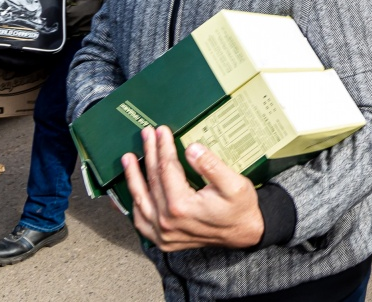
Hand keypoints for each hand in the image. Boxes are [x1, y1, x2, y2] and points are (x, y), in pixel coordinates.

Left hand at [122, 126, 263, 251]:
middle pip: (153, 180)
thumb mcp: (234, 184)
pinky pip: (141, 221)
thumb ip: (211, 166)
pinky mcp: (163, 240)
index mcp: (182, 206)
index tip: (161, 131)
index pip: (167, 169)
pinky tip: (133, 190)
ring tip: (128, 158)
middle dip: (150, 153)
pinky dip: (135, 204)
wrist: (243, 234)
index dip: (163, 147)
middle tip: (147, 134)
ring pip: (140, 200)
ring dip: (133, 177)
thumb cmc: (240, 209)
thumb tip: (192, 149)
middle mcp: (168, 221)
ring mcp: (163, 233)